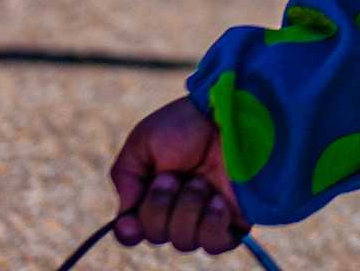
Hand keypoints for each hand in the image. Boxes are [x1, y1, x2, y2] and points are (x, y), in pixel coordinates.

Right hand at [112, 97, 247, 254]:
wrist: (232, 115)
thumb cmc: (189, 124)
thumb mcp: (142, 141)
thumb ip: (125, 177)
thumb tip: (125, 216)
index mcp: (156, 192)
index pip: (134, 230)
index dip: (129, 231)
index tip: (130, 222)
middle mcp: (179, 208)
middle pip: (157, 235)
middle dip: (160, 205)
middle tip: (175, 175)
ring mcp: (207, 215)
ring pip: (184, 242)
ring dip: (188, 209)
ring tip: (202, 181)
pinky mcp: (234, 220)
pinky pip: (215, 245)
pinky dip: (211, 224)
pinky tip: (218, 200)